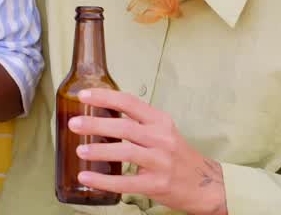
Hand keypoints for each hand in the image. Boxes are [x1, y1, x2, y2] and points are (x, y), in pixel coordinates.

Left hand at [71, 89, 227, 214]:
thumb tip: (99, 114)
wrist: (206, 185)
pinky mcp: (157, 184)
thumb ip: (137, 123)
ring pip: (126, 152)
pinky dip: (103, 180)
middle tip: (74, 124)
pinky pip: (126, 182)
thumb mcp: (163, 131)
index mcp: (160, 121)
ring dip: (99, 151)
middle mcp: (162, 138)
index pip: (130, 102)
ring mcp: (161, 162)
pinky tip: (86, 177)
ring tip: (79, 151)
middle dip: (96, 124)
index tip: (84, 95)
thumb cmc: (177, 156)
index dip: (105, 97)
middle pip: (125, 127)